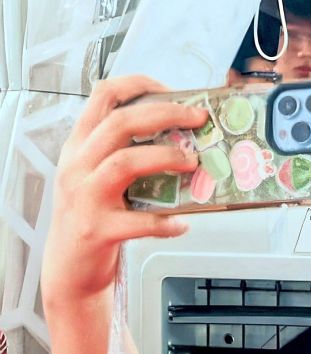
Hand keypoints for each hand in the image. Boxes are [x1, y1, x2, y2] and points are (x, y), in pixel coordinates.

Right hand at [42, 75, 204, 307]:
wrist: (69, 268)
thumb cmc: (94, 218)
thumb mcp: (99, 177)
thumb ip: (126, 155)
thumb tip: (183, 140)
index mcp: (80, 147)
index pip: (102, 97)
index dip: (138, 86)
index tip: (171, 90)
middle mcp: (78, 166)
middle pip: (120, 123)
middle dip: (165, 114)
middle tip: (198, 118)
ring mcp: (85, 197)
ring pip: (124, 163)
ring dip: (165, 157)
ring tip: (193, 162)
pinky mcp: (97, 230)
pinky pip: (137, 222)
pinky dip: (164, 222)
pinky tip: (182, 224)